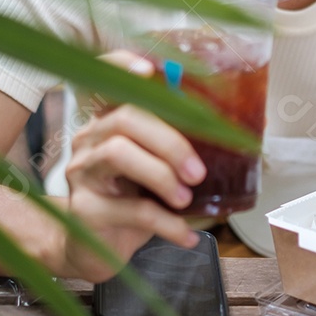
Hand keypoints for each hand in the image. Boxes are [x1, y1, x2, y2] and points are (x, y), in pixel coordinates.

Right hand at [58, 50, 204, 281]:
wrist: (91, 250)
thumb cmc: (129, 204)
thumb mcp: (152, 173)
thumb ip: (174, 152)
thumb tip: (233, 141)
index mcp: (107, 123)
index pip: (104, 81)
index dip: (122, 66)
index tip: (150, 71)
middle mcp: (88, 140)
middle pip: (124, 119)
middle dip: (169, 141)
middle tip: (197, 171)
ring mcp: (82, 174)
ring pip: (118, 154)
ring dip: (162, 174)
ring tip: (185, 198)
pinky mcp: (85, 210)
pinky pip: (132, 209)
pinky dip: (168, 224)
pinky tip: (187, 235)